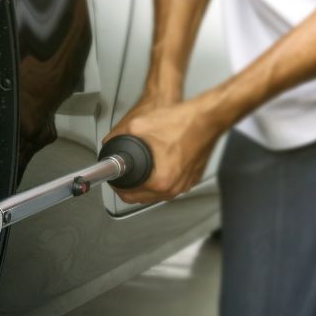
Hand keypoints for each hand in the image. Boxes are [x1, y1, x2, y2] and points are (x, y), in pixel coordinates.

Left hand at [103, 95, 225, 204]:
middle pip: (142, 197)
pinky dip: (162, 177)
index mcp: (161, 180)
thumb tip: (108, 142)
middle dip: (130, 186)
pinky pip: (172, 183)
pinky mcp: (193, 177)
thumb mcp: (137, 125)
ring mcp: (186, 184)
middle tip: (123, 173)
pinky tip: (158, 164)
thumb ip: (117, 136)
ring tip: (139, 168)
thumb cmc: (182, 122)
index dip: (116, 186)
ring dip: (146, 183)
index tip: (114, 178)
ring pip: (158, 192)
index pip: (128, 196)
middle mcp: (175, 187)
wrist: (207, 117)